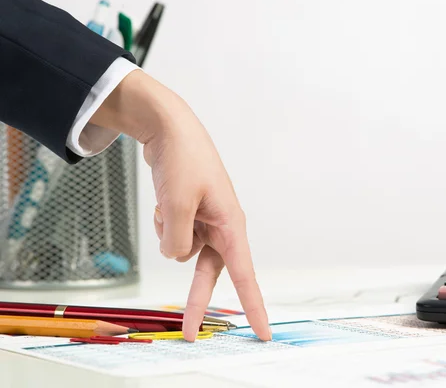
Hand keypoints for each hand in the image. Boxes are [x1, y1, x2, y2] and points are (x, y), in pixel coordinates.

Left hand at [90, 70, 270, 341]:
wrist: (170, 130)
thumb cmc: (185, 160)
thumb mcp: (177, 204)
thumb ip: (177, 240)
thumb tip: (176, 256)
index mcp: (231, 225)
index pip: (246, 274)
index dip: (255, 306)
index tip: (264, 332)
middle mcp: (222, 228)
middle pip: (209, 273)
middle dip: (197, 299)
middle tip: (190, 333)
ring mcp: (205, 223)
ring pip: (183, 251)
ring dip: (170, 234)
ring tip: (169, 203)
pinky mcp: (190, 217)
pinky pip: (173, 236)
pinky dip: (164, 223)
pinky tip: (165, 202)